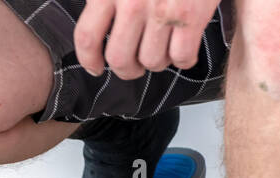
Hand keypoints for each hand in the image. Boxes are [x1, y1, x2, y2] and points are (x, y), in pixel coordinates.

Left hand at [74, 0, 220, 79]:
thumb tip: (96, 13)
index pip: (88, 37)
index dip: (89, 59)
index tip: (96, 67)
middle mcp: (132, 2)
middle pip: (119, 58)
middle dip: (127, 69)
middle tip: (133, 67)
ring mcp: (162, 10)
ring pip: (152, 62)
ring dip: (157, 63)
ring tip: (162, 52)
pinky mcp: (191, 15)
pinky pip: (181, 56)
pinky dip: (183, 61)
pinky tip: (184, 52)